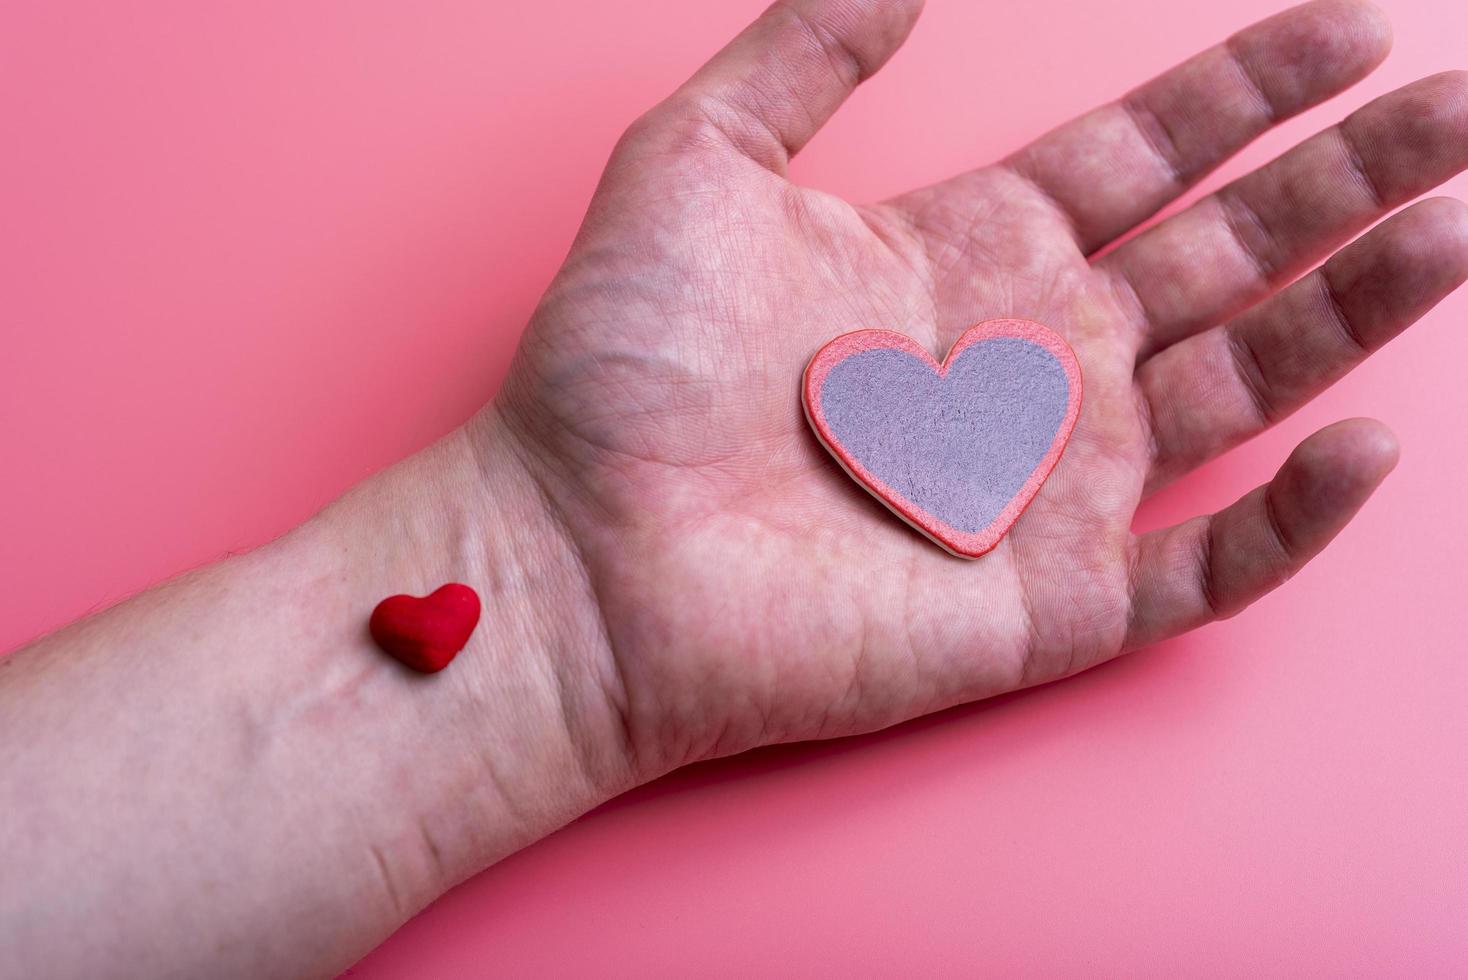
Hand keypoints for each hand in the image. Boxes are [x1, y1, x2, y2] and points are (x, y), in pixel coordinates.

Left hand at [485, 0, 1467, 781]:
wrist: (580, 557)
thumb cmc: (619, 371)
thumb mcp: (696, 161)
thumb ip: (803, 52)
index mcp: (965, 251)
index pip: (1147, 156)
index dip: (1250, 89)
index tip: (1355, 23)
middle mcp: (1027, 358)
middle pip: (1231, 251)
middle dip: (1352, 176)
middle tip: (1464, 104)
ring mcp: (1048, 481)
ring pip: (1248, 385)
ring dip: (1362, 307)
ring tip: (1463, 220)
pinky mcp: (1047, 603)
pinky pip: (1203, 564)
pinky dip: (1289, 516)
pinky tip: (1361, 443)